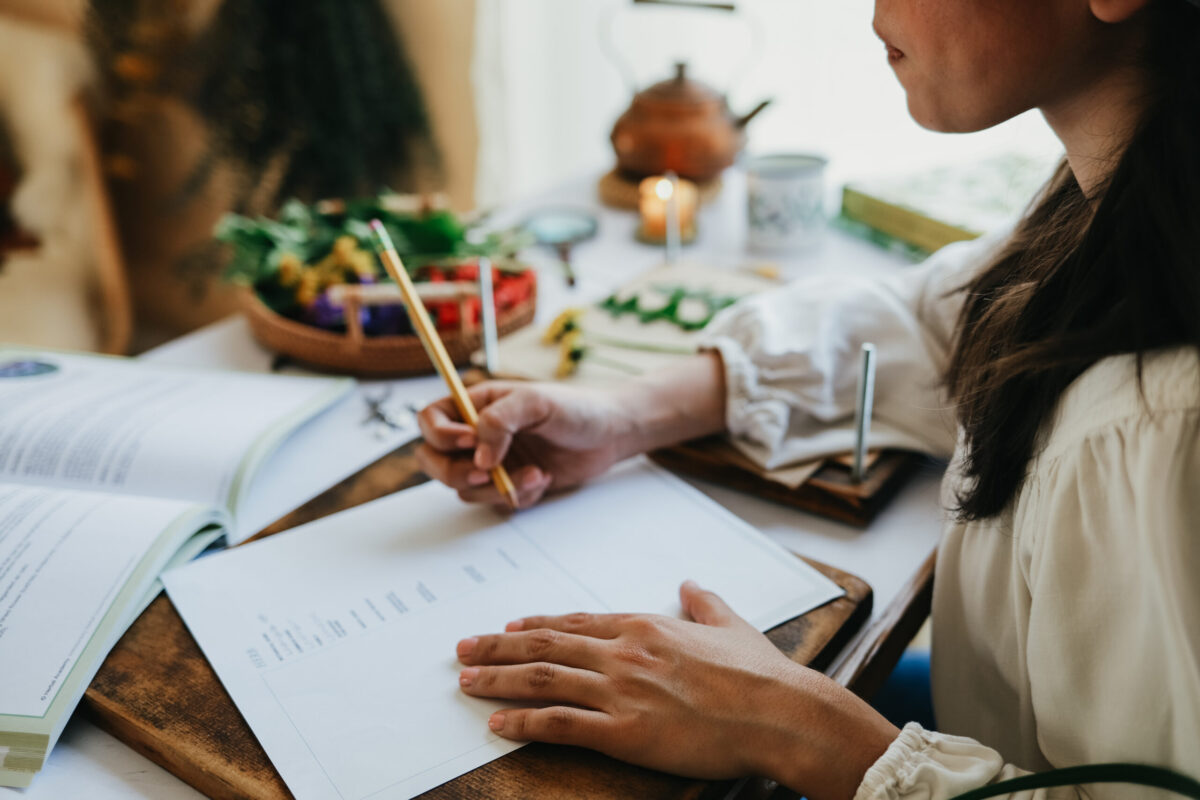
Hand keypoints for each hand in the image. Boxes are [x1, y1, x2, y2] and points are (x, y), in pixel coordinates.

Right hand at [416, 381, 633, 507]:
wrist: (610, 434)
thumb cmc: (576, 408)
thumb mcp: (536, 401)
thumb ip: (499, 421)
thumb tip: (478, 456)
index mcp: (476, 405)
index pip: (431, 420)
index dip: (441, 435)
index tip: (471, 442)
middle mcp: (477, 434)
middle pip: (433, 460)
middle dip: (456, 472)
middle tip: (488, 472)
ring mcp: (491, 461)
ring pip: (464, 487)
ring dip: (497, 487)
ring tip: (535, 472)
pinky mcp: (509, 483)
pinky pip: (495, 501)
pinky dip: (518, 495)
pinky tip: (543, 478)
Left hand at [454, 582, 898, 799]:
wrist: (780, 712)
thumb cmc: (760, 673)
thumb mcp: (731, 624)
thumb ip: (705, 602)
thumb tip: (692, 583)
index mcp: (645, 625)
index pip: (576, 621)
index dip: (536, 625)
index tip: (508, 627)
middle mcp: (624, 652)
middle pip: (546, 644)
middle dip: (498, 646)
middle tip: (462, 649)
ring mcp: (621, 691)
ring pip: (543, 678)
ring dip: (498, 679)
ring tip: (465, 681)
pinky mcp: (625, 731)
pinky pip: (561, 724)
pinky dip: (524, 722)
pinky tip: (498, 724)